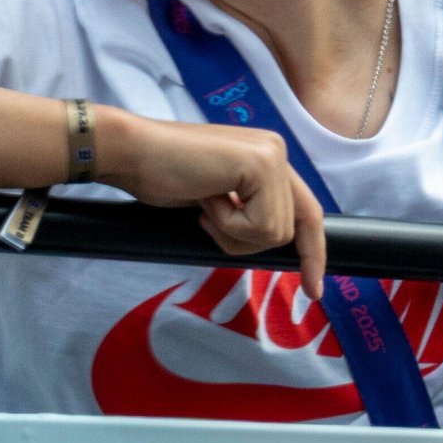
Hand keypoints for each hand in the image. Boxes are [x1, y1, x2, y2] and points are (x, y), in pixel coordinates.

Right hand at [101, 110, 329, 283]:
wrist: (129, 153)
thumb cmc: (162, 178)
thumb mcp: (218, 201)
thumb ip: (249, 210)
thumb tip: (272, 242)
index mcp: (269, 158)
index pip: (307, 214)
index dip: (311, 252)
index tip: (314, 290)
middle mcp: (277, 152)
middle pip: (289, 231)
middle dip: (245, 240)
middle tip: (206, 215)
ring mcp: (272, 155)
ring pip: (275, 233)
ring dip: (231, 231)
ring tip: (204, 202)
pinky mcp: (261, 164)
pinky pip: (259, 226)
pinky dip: (226, 224)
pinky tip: (205, 197)